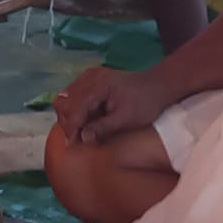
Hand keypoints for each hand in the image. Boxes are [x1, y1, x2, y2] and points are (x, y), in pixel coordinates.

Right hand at [51, 64, 170, 145]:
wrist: (159, 85)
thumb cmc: (146, 103)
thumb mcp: (126, 119)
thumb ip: (103, 128)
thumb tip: (83, 139)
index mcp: (98, 85)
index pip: (74, 108)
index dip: (71, 128)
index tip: (72, 145)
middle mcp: (89, 77)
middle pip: (64, 101)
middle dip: (67, 122)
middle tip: (76, 139)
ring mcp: (88, 77)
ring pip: (65, 98)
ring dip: (69, 116)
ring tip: (80, 131)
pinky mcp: (90, 79)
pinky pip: (73, 95)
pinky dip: (75, 109)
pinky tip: (85, 120)